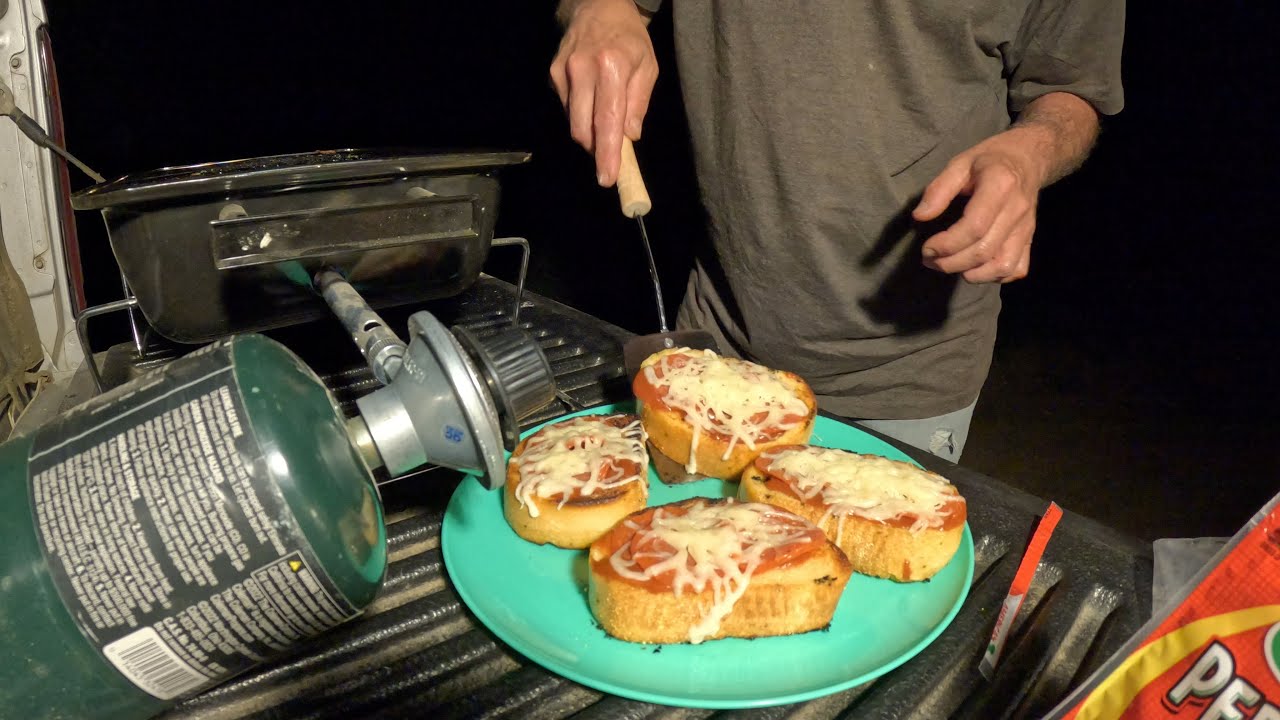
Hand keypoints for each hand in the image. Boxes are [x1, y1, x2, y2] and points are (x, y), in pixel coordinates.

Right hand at [550, 0, 657, 186]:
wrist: (597, 6)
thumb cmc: (629, 39)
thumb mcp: (647, 66)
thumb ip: (639, 103)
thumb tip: (629, 136)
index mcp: (611, 67)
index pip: (608, 121)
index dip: (606, 153)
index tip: (607, 178)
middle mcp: (582, 70)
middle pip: (582, 129)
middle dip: (595, 150)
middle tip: (609, 159)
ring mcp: (563, 72)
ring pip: (572, 122)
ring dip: (588, 133)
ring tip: (604, 124)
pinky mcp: (552, 74)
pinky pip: (566, 109)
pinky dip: (580, 116)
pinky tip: (591, 102)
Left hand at [913, 128, 1050, 283]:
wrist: (1028, 158)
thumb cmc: (990, 160)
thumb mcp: (960, 164)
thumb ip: (939, 190)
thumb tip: (919, 216)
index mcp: (1000, 186)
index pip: (974, 227)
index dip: (946, 244)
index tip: (927, 247)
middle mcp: (1017, 210)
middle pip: (984, 251)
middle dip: (950, 263)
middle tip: (929, 259)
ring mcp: (1027, 228)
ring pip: (1002, 266)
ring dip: (971, 274)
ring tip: (949, 265)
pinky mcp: (1030, 239)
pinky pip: (1016, 269)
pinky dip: (993, 276)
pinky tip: (974, 267)